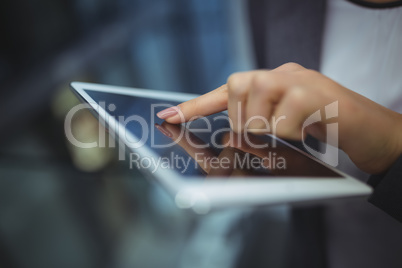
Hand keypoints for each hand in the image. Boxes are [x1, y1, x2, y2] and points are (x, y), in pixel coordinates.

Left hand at [157, 63, 401, 173]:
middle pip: (236, 96)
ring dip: (269, 130)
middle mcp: (277, 73)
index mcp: (269, 80)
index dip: (194, 106)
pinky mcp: (309, 93)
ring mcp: (293, 80)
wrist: (369, 125)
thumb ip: (259, 120)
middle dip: (246, 124)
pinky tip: (308, 129)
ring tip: (293, 129)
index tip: (167, 116)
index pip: (224, 92)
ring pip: (255, 113)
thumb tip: (233, 137)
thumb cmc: (323, 125)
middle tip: (271, 131)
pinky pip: (280, 123)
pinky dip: (290, 135)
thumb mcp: (286, 119)